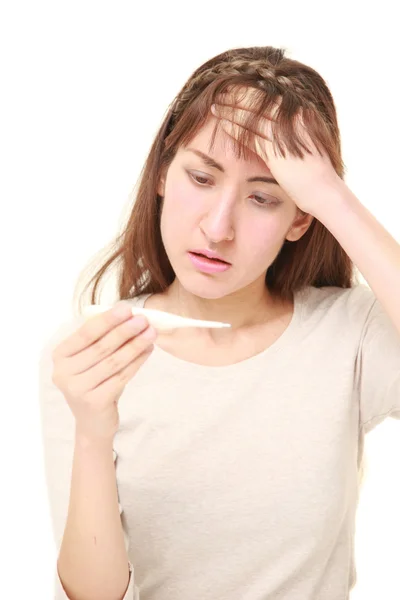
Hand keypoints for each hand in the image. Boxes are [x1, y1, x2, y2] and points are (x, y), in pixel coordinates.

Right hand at [51, 302, 156, 441]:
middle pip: (101, 347)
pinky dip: (137, 362)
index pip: (86, 333)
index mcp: (60, 356)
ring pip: (113, 362)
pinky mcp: (94, 402)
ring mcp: (77, 389)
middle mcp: (63, 373)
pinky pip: (121, 377)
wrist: (93, 422)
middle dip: (125, 331)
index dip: (108, 320)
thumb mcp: (92, 359)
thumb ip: (103, 339)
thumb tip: (129, 316)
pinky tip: (148, 351)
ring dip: (135, 345)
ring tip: (151, 333)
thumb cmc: (95, 382)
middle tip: (144, 320)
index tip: (127, 308)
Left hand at [211, 88, 342, 214]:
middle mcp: (293, 121)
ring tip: (215, 105)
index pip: (272, 97)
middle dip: (238, 96)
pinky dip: (235, 128)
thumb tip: (279, 126)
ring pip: (252, 117)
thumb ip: (294, 131)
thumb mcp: (308, 143)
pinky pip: (250, 136)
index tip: (237, 87)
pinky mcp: (275, 152)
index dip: (252, 91)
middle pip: (260, 102)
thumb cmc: (316, 171)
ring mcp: (284, 136)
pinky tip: (222, 125)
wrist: (324, 190)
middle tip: (221, 90)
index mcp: (302, 115)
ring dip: (231, 110)